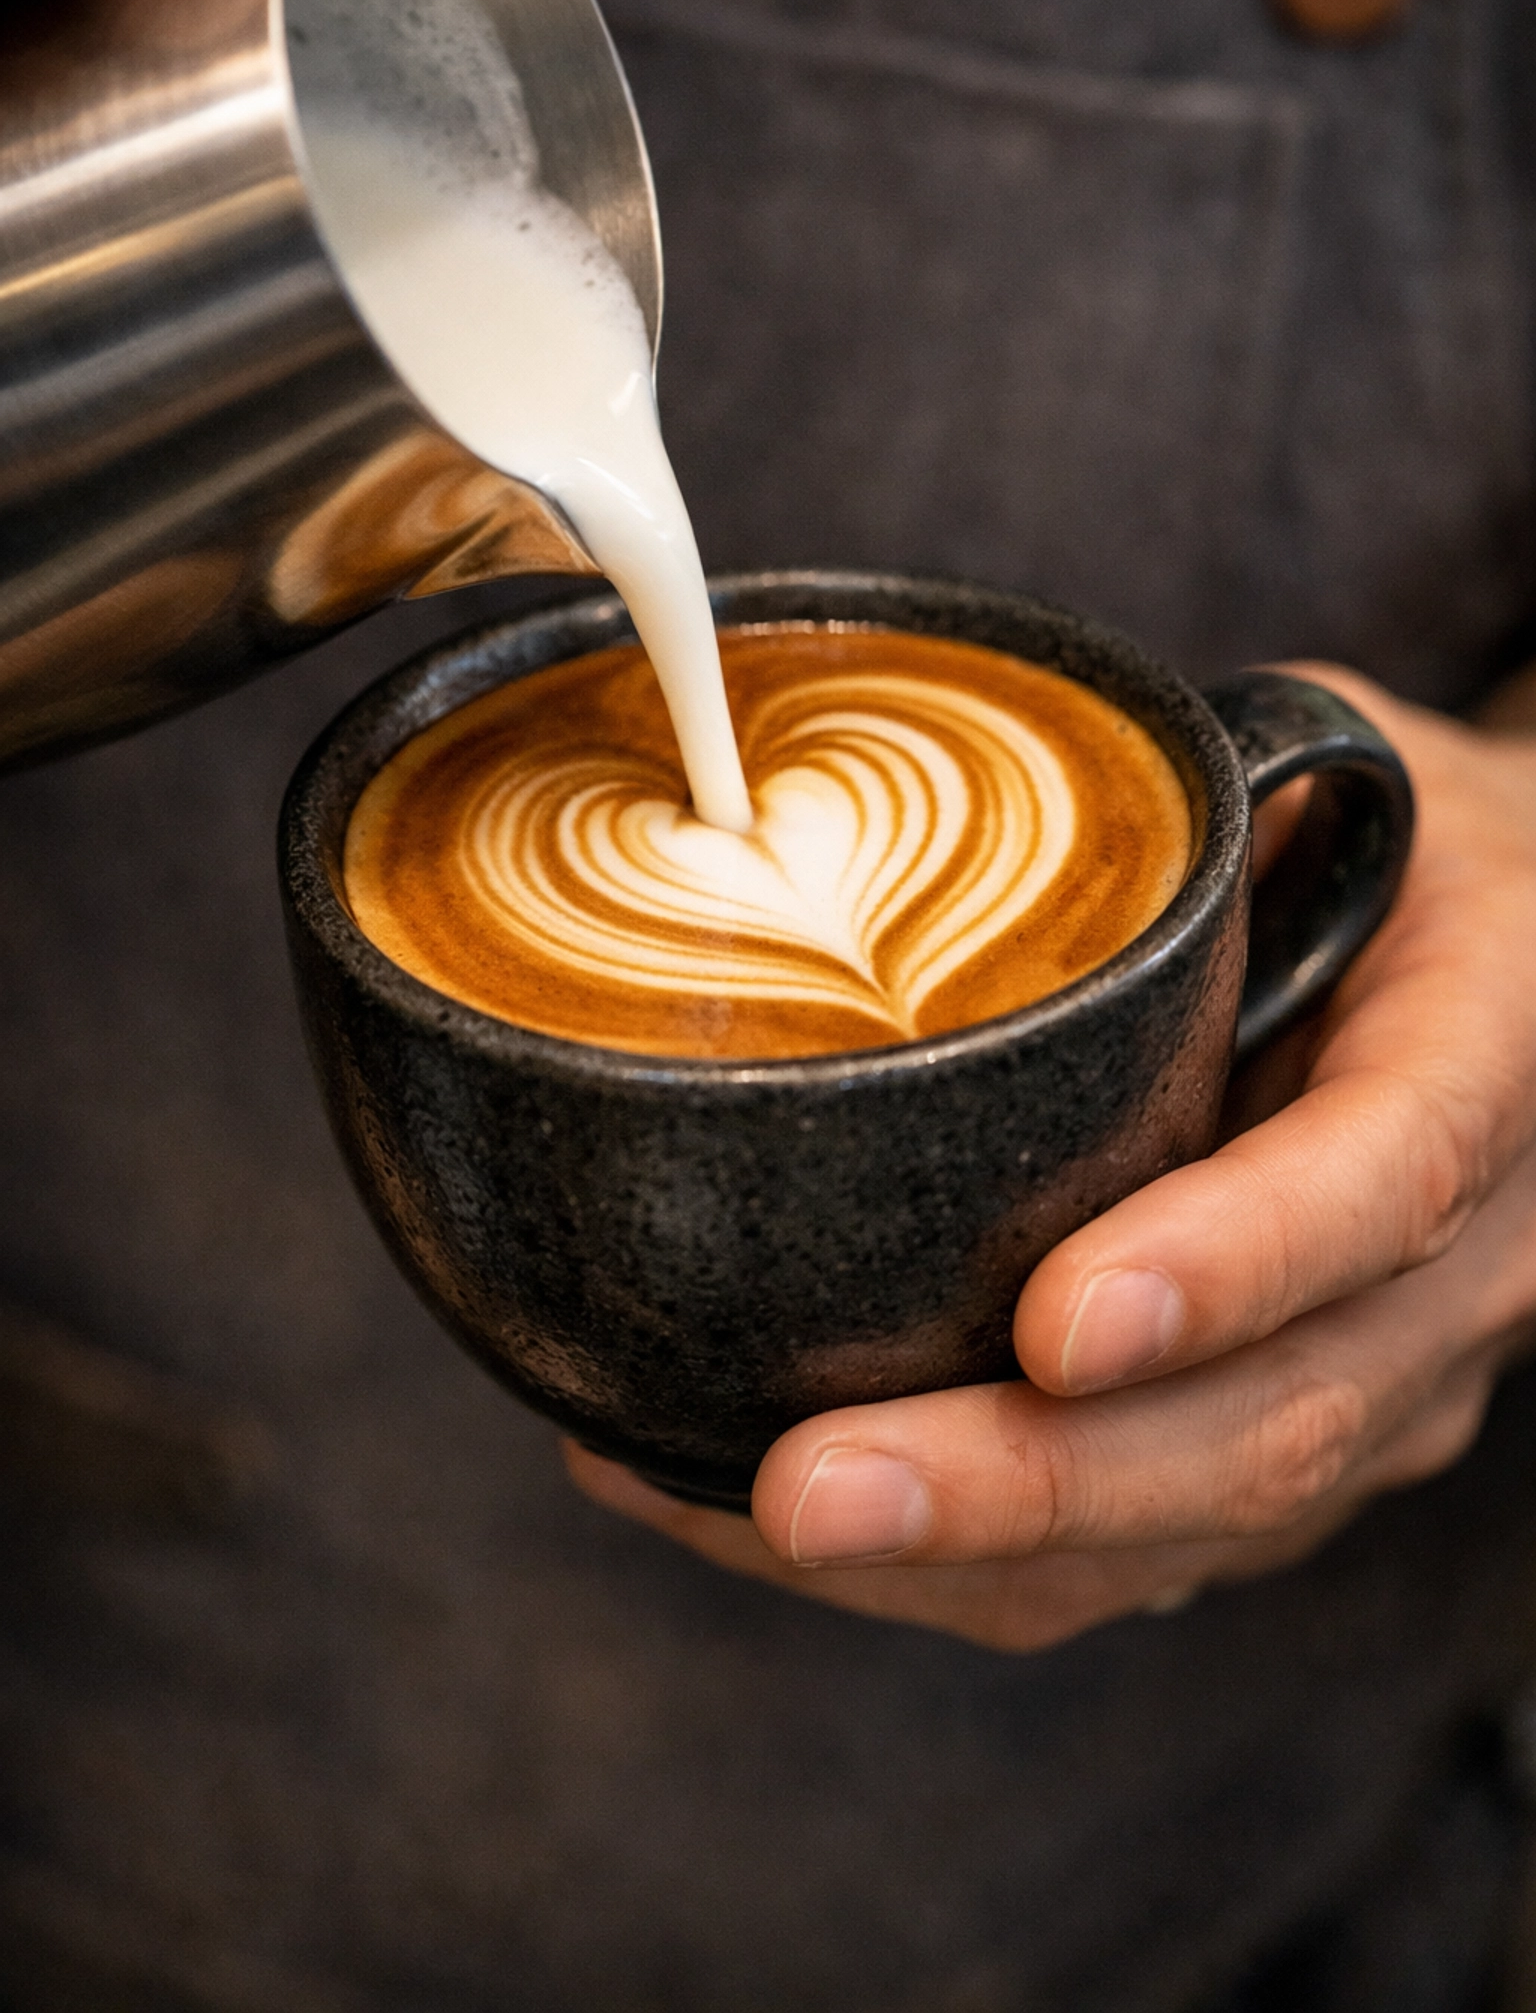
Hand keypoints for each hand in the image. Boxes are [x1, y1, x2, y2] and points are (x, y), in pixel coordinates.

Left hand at [568, 667, 1535, 1652]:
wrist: (1513, 975)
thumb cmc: (1389, 837)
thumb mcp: (1330, 752)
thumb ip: (1177, 798)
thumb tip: (881, 809)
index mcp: (1491, 1047)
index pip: (1390, 1178)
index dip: (1232, 1264)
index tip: (1057, 1325)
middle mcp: (1467, 1260)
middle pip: (1273, 1420)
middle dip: (1029, 1480)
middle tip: (807, 1489)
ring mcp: (1390, 1380)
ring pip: (1198, 1527)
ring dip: (963, 1554)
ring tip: (733, 1519)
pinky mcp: (1298, 1444)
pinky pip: (1141, 1551)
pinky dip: (957, 1564)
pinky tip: (765, 1520)